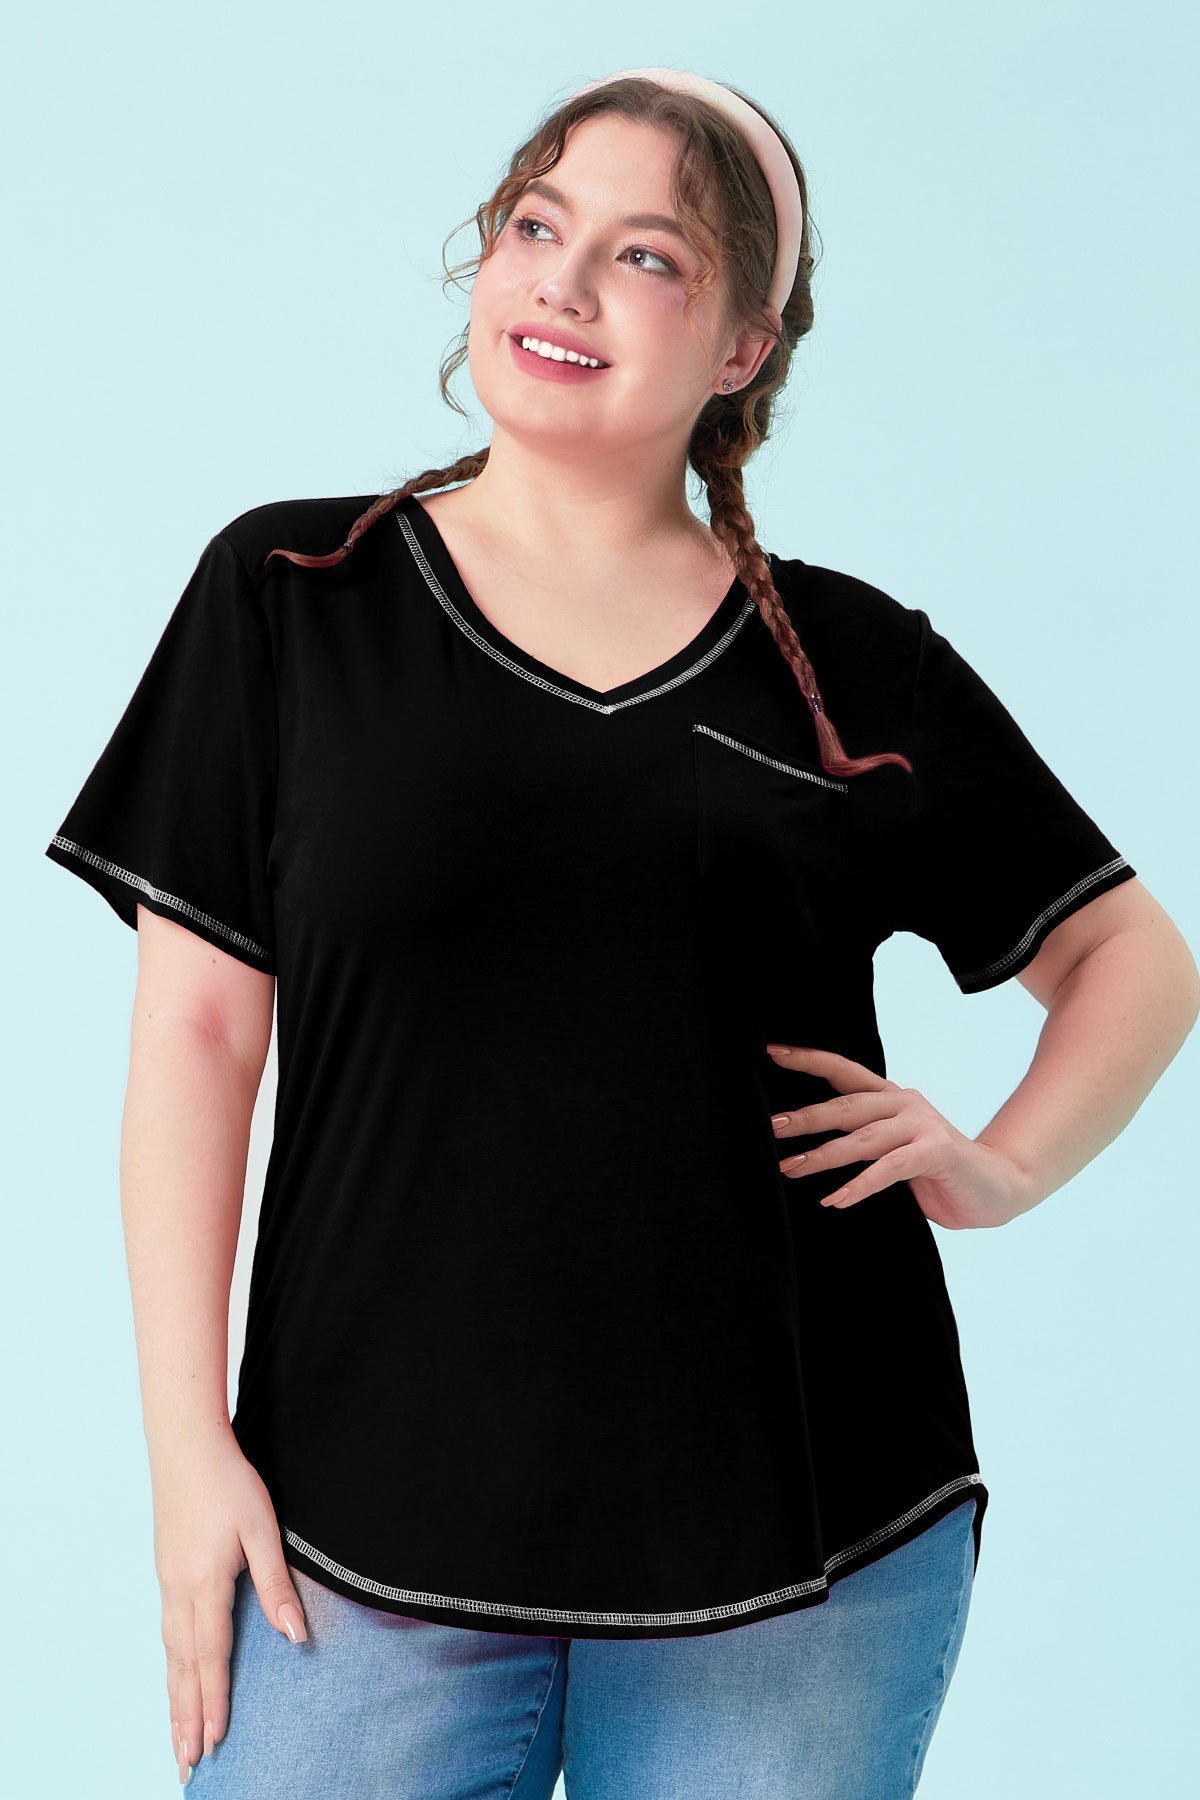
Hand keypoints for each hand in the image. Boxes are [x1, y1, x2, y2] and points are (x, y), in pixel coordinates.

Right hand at [148, 1423, 308, 1783]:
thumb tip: (295, 1636)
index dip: (214, 1701)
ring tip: (178, 1737)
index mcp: (204, 1584)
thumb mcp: (262, 1530)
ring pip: (171, 1654)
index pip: (212, 1657)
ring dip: (175, 1699)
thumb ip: (276, 1585)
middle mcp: (179, 1591)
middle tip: (188, 1763)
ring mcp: (168, 1583)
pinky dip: (171, 1667)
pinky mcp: (167, 1572)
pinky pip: (168, 1634)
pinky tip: (176, 1678)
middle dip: (187, 1717)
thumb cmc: (229, 1482)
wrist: (185, 1444)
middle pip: (184, 1668)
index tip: (215, 1741)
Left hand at [765, 1043, 1034, 1228]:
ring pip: (862, 1138)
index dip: (809, 1060)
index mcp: (891, 1098)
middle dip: (806, 1117)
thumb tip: (806, 1152)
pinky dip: (860, 1185)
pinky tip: (835, 1200)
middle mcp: (904, 1104)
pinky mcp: (936, 1152)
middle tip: (771, 1127)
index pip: (844, 1072)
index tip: (772, 1052)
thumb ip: (863, 1144)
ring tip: (790, 1168)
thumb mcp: (893, 1153)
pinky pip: (889, 1168)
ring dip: (823, 1155)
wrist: (997, 1189)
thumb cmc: (937, 1174)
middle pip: (846, 1105)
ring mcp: (922, 1125)